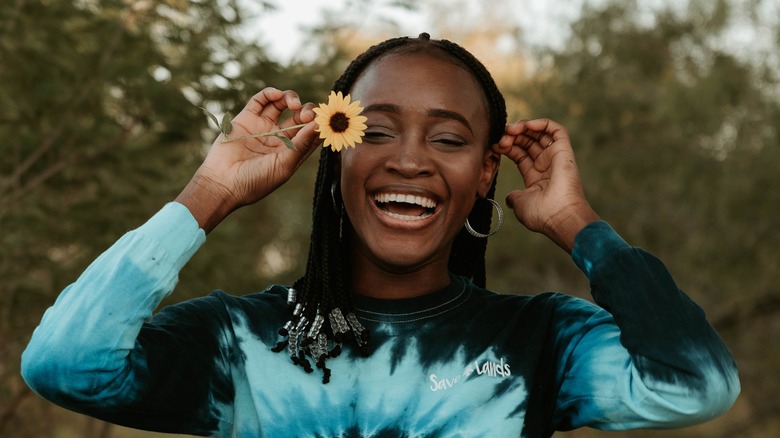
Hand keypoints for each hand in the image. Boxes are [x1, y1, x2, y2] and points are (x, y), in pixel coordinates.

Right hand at [176, 87, 319, 231]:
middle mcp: (278, 138)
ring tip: (293, 104)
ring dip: (291, 98)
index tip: (325, 120)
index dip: (319, 124)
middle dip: (306, 111)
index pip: (311, 133)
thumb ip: (302, 144)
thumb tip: (319, 125)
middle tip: (306, 114)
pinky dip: (270, 94)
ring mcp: (262, 127)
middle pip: (298, 116)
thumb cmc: (256, 181)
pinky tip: (277, 95)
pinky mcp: (246, 118)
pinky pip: (260, 100)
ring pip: (281, 104)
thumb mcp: (284, 165)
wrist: (222, 183)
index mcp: (291, 152)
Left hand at [493, 118, 599, 251]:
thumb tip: (510, 198)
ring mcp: (556, 158)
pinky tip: (526, 125)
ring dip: (523, 128)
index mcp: (536, 178)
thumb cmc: (542, 215)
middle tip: (501, 138)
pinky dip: (541, 123)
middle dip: (512, 137)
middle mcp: (546, 166)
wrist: (560, 217)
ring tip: (510, 130)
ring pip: (539, 134)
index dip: (506, 147)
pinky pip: (556, 130)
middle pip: (528, 142)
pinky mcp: (564, 151)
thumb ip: (514, 198)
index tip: (494, 146)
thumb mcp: (520, 205)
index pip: (519, 155)